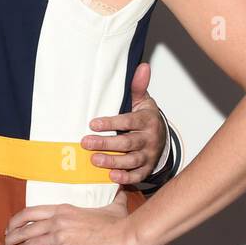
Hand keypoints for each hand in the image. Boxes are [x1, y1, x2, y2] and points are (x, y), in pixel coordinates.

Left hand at [2, 196, 146, 244]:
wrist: (127, 236)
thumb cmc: (121, 223)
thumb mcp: (114, 206)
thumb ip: (114, 199)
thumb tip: (122, 190)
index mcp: (64, 209)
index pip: (31, 212)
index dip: (16, 221)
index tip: (9, 229)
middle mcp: (58, 221)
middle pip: (25, 229)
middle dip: (11, 239)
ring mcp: (61, 236)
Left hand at [82, 61, 166, 184]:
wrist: (160, 137)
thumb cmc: (145, 118)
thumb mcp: (142, 101)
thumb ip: (138, 86)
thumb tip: (142, 66)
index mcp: (147, 120)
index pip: (129, 121)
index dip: (111, 123)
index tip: (93, 124)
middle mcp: (150, 138)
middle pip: (128, 142)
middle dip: (106, 144)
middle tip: (85, 143)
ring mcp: (149, 155)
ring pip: (132, 160)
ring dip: (113, 161)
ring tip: (94, 160)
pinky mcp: (146, 169)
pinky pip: (137, 176)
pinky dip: (126, 178)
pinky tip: (111, 176)